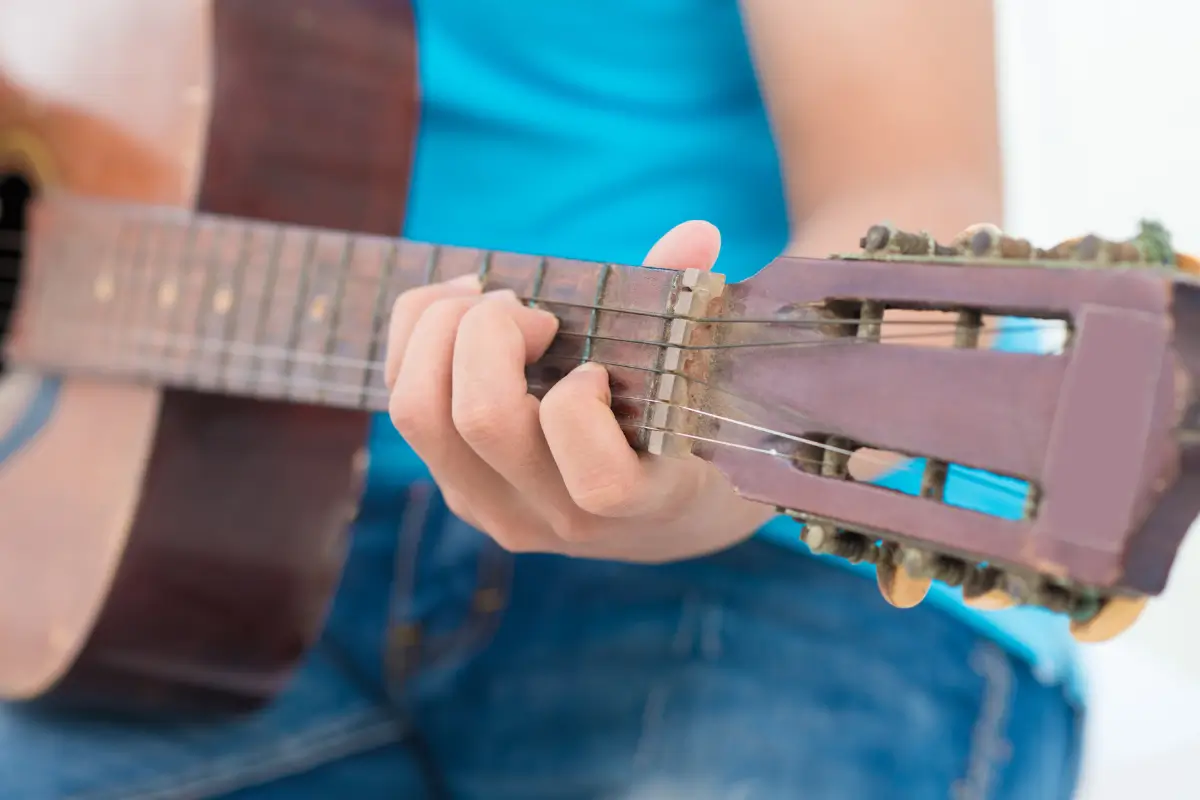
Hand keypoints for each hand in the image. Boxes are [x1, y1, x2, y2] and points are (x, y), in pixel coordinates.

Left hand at [384, 221, 773, 561]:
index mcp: (638, 502)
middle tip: (528, 311)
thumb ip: (688, 307)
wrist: (662, 518)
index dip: (582, 404)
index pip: (597, 480)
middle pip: (479, 420)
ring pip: (418, 415)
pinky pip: (406, 412)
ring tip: (484, 300)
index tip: (596, 367)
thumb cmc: (686, 432)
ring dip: (436, 329)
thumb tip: (697, 232)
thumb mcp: (700, 385)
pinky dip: (415, 341)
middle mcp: (556, 517)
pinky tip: (460, 314)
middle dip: (489, 330)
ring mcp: (496, 510)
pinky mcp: (460, 495)